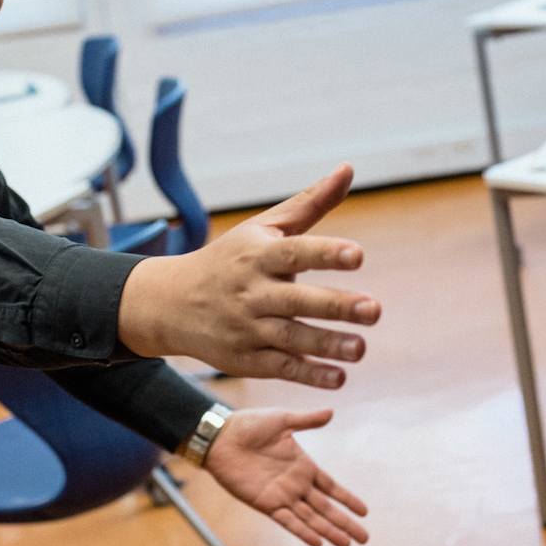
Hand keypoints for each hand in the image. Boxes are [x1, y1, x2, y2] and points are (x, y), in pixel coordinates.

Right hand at [117, 165, 379, 388]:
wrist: (170, 303)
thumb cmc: (230, 260)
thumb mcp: (262, 227)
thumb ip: (309, 202)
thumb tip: (348, 168)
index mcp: (258, 256)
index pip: (295, 252)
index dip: (326, 254)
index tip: (358, 255)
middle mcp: (252, 292)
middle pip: (297, 300)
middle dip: (336, 306)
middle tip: (375, 309)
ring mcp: (248, 328)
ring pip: (290, 338)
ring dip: (327, 345)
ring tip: (361, 348)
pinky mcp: (246, 359)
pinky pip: (280, 368)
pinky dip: (309, 374)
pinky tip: (339, 378)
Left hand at [203, 408, 368, 545]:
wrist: (221, 436)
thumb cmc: (249, 425)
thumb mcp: (283, 420)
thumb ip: (307, 421)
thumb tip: (331, 412)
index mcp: (303, 466)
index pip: (331, 487)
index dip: (347, 499)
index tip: (365, 512)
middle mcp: (296, 484)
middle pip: (326, 508)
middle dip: (345, 523)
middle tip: (364, 538)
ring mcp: (282, 495)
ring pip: (311, 518)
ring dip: (329, 531)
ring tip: (346, 544)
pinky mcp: (266, 503)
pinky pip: (288, 521)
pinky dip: (302, 531)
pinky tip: (318, 541)